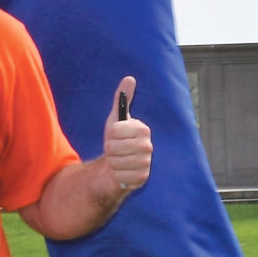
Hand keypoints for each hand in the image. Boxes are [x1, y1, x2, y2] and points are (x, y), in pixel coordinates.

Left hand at [102, 78, 151, 195]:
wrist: (118, 166)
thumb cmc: (117, 142)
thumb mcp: (116, 120)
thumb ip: (122, 100)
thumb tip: (129, 78)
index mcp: (143, 129)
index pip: (115, 130)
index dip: (110, 134)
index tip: (114, 136)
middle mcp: (148, 146)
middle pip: (112, 147)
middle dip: (109, 150)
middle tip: (115, 150)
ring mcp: (146, 163)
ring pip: (115, 162)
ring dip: (112, 162)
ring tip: (118, 160)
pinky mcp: (142, 178)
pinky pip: (119, 175)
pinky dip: (116, 175)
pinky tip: (121, 172)